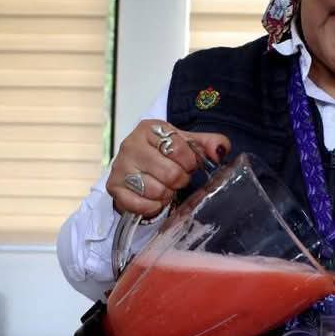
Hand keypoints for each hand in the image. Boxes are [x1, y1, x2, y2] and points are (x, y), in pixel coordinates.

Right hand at [106, 121, 229, 218]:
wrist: (137, 169)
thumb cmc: (164, 155)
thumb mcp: (187, 144)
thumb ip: (209, 144)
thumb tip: (220, 151)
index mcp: (149, 129)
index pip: (179, 148)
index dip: (189, 162)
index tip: (187, 164)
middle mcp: (131, 144)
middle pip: (170, 173)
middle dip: (179, 180)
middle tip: (176, 179)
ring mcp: (120, 166)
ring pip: (157, 191)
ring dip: (166, 194)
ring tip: (164, 188)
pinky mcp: (114, 187)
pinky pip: (141, 205)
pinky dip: (153, 207)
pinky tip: (154, 199)